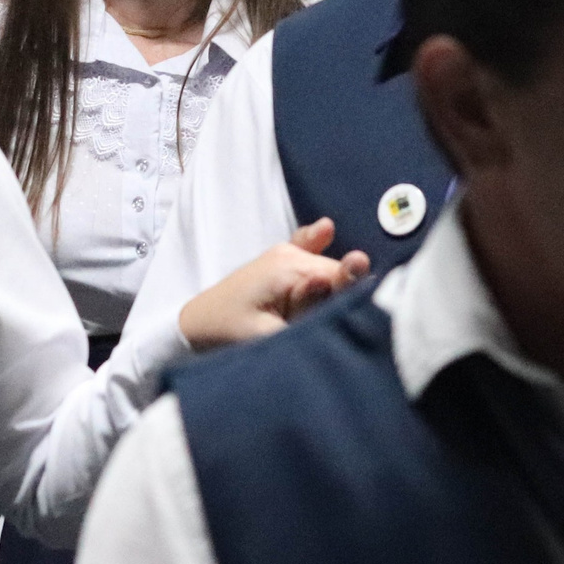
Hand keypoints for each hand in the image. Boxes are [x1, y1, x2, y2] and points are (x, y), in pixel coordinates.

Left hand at [176, 218, 369, 349]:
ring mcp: (285, 252)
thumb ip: (304, 312)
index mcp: (291, 267)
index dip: (355, 298)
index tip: (368, 312)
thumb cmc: (230, 334)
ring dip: (333, 289)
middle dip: (343, 297)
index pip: (344, 279)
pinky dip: (317, 243)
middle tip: (325, 323)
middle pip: (338, 276)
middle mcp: (291, 253)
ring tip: (314, 311)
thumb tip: (329, 282)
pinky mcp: (280, 259)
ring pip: (329, 271)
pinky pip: (308, 246)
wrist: (195, 326)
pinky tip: (326, 229)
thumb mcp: (269, 332)